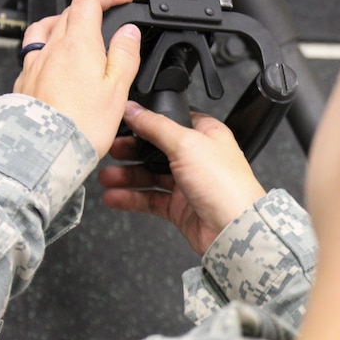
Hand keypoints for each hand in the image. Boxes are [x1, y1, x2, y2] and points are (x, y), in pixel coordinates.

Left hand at [14, 0, 140, 157]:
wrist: (44, 151)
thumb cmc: (81, 125)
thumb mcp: (117, 89)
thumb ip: (124, 55)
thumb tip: (129, 32)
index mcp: (78, 44)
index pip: (89, 1)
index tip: (120, 0)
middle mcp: (52, 47)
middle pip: (67, 13)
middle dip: (88, 10)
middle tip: (105, 22)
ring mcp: (34, 63)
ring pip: (45, 29)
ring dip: (61, 23)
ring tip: (74, 34)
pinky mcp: (24, 81)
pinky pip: (33, 53)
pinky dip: (46, 49)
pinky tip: (53, 63)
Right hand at [99, 101, 265, 255]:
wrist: (233, 229)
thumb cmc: (226, 185)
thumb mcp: (186, 143)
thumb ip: (155, 126)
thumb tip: (134, 110)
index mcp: (205, 134)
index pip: (170, 121)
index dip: (147, 121)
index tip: (123, 122)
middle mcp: (197, 157)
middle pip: (156, 149)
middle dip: (131, 151)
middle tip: (110, 151)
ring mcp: (188, 183)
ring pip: (150, 176)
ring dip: (127, 176)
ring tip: (106, 177)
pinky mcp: (180, 208)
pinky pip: (149, 199)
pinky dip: (130, 198)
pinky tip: (114, 196)